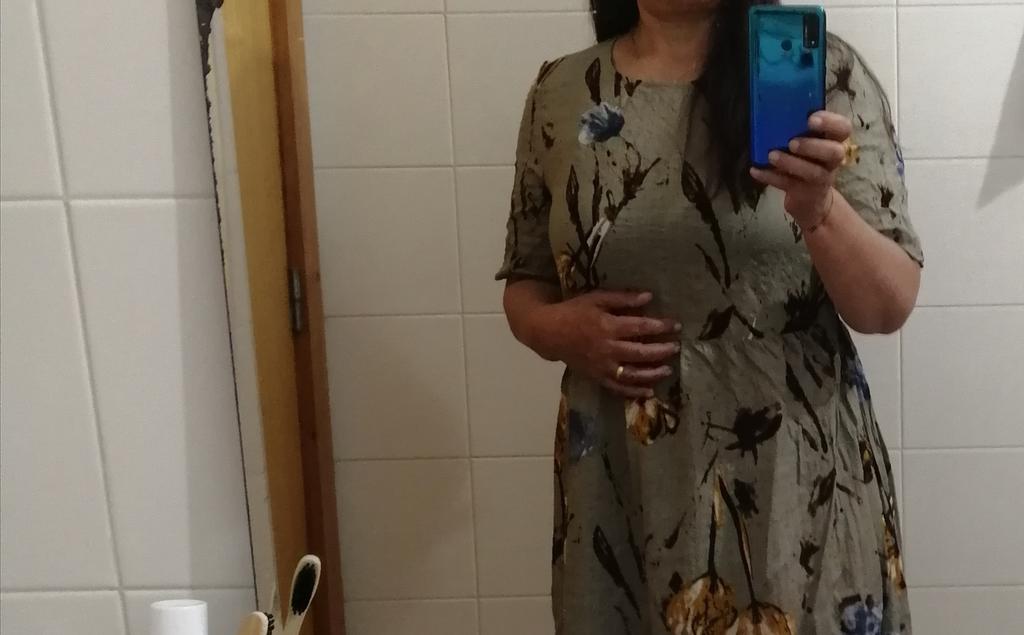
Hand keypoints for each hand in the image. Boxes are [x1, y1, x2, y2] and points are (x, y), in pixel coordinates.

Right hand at [530, 291, 680, 397]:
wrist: (549, 332)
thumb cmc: (574, 311)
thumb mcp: (597, 298)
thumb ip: (623, 299)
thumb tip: (649, 297)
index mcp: (608, 326)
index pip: (641, 327)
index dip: (660, 327)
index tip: (675, 326)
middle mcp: (607, 349)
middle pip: (641, 352)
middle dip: (662, 351)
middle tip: (676, 348)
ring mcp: (602, 366)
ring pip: (632, 374)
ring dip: (652, 373)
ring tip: (667, 370)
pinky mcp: (596, 377)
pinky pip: (618, 388)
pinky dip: (634, 392)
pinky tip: (649, 392)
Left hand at [750, 111, 852, 229]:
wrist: (810, 199)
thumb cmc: (806, 161)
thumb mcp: (807, 143)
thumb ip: (798, 129)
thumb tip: (771, 110)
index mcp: (834, 141)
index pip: (843, 128)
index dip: (830, 122)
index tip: (810, 119)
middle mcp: (832, 160)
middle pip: (834, 152)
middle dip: (812, 146)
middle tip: (792, 142)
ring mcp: (820, 178)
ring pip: (813, 172)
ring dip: (791, 163)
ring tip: (771, 155)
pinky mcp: (804, 193)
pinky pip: (787, 184)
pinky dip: (770, 176)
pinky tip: (755, 170)